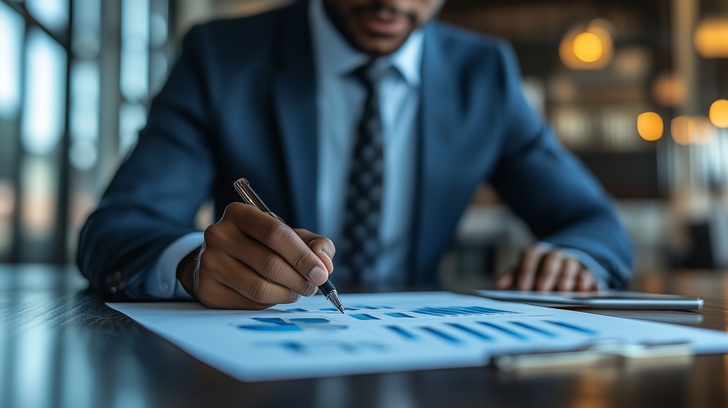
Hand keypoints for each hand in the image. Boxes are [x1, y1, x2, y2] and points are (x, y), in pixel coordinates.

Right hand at [177, 203, 334, 308]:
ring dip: (287, 294)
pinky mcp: (208, 289)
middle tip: (312, 287)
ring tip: (295, 291)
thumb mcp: (288, 236)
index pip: (276, 234)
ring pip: (261, 288)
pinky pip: (249, 303)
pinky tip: (271, 295)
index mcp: (240, 213)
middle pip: (270, 264)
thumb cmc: (260, 246)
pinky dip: (269, 303)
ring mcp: (210, 262)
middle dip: (299, 280)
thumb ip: (314, 244)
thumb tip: (325, 264)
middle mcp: (219, 235)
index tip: (322, 273)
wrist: (218, 262)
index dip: (303, 256)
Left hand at [494, 246, 598, 291]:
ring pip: (572, 265)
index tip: (523, 287)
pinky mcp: (589, 273)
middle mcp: (557, 255)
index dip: (527, 269)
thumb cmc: (541, 270)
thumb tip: (498, 285)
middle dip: (547, 273)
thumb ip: (513, 276)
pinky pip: (590, 275)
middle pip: (553, 258)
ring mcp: (574, 262)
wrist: (567, 261)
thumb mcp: (526, 270)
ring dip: (568, 277)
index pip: (531, 255)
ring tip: (564, 290)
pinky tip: (587, 290)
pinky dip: (589, 282)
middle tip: (542, 290)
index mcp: (539, 253)